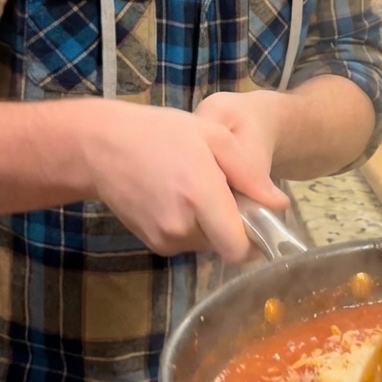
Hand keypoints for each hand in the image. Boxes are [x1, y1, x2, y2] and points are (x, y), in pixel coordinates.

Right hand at [79, 99, 288, 262]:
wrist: (100, 147)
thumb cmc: (161, 133)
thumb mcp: (213, 137)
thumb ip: (249, 174)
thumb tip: (281, 205)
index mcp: (200, 197)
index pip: (239, 249)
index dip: (254, 239)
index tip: (255, 218)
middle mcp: (182, 226)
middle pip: (226, 245)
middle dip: (232, 224)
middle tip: (221, 191)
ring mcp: (164, 239)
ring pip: (207, 245)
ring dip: (211, 225)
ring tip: (195, 189)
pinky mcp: (153, 245)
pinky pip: (187, 243)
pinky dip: (191, 227)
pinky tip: (177, 198)